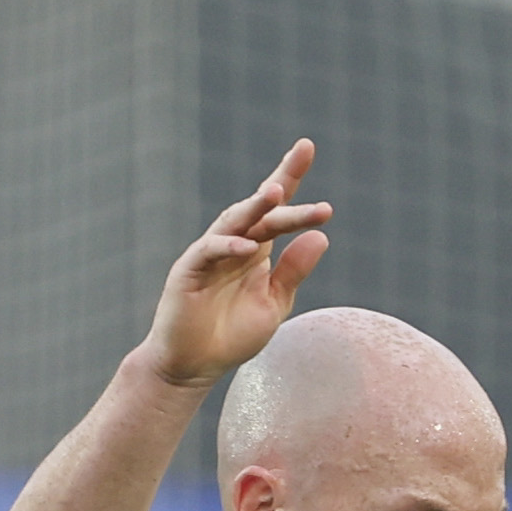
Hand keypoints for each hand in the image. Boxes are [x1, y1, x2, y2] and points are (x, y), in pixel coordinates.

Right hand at [143, 141, 332, 390]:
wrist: (195, 364)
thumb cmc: (232, 334)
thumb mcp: (275, 302)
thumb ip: (295, 271)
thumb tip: (322, 237)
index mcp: (256, 248)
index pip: (276, 208)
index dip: (289, 176)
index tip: (306, 147)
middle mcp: (234, 243)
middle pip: (259, 208)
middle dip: (281, 186)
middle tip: (302, 163)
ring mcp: (210, 254)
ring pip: (233, 221)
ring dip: (254, 206)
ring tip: (276, 192)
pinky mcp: (189, 271)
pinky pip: (209, 251)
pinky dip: (228, 247)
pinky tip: (249, 248)